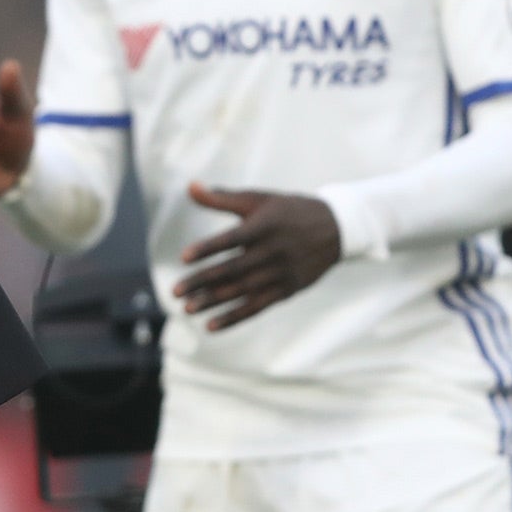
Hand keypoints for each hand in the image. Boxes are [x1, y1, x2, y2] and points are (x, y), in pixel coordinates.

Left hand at [173, 183, 341, 330]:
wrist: (337, 229)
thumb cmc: (287, 210)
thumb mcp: (258, 199)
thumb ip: (222, 198)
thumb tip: (190, 186)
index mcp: (265, 226)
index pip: (232, 240)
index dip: (208, 248)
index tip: (184, 257)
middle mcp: (274, 252)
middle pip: (233, 270)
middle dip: (203, 282)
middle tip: (174, 292)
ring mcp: (282, 274)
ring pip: (243, 291)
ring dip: (214, 302)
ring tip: (187, 308)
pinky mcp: (288, 290)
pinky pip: (258, 307)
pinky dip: (235, 317)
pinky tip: (211, 325)